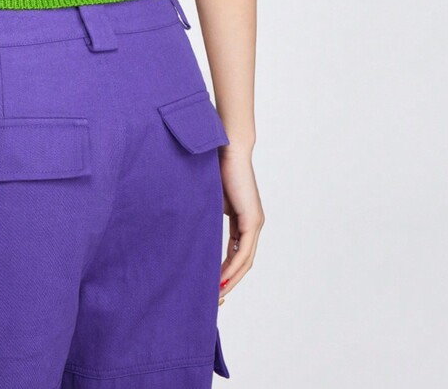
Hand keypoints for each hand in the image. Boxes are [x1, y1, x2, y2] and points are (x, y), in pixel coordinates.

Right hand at [218, 147, 263, 299]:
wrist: (226, 147)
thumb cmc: (215, 168)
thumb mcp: (210, 200)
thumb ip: (208, 217)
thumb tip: (193, 231)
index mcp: (243, 221)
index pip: (236, 254)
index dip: (225, 272)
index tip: (211, 286)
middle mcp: (253, 224)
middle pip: (243, 263)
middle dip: (228, 282)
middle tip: (214, 299)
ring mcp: (254, 222)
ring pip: (245, 261)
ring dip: (231, 279)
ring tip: (216, 294)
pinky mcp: (252, 219)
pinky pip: (243, 251)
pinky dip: (233, 266)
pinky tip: (222, 278)